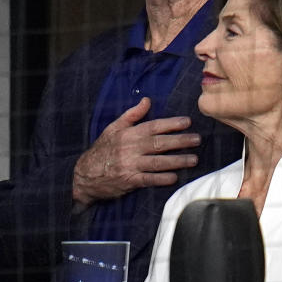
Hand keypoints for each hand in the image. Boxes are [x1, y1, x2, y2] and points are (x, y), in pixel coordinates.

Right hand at [72, 98, 200, 206]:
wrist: (84, 175)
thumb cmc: (102, 150)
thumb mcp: (113, 128)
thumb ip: (132, 115)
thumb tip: (147, 100)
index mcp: (128, 133)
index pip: (153, 126)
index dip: (171, 124)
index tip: (187, 122)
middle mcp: (130, 148)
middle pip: (159, 143)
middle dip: (180, 141)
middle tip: (197, 140)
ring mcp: (130, 165)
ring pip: (157, 162)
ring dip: (177, 161)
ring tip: (193, 159)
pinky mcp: (129, 181)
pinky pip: (148, 179)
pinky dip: (161, 179)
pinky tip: (174, 177)